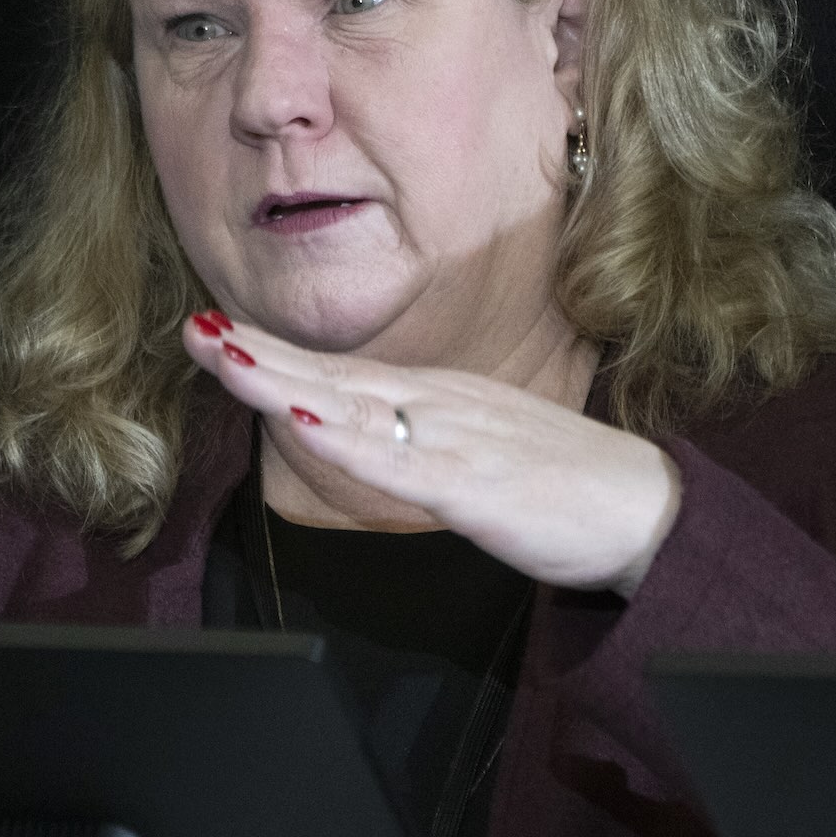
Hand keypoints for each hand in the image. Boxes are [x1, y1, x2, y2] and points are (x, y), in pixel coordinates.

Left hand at [184, 312, 682, 596]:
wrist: (643, 510)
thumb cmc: (562, 484)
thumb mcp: (475, 449)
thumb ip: (420, 438)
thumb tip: (361, 432)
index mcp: (437, 397)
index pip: (338, 370)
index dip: (272, 352)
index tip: (213, 333)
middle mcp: (439, 403)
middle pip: (330, 374)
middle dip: (255, 353)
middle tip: (191, 326)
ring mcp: (455, 438)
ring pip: (352, 405)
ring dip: (281, 379)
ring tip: (222, 355)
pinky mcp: (474, 483)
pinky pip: (399, 461)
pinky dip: (346, 440)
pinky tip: (303, 422)